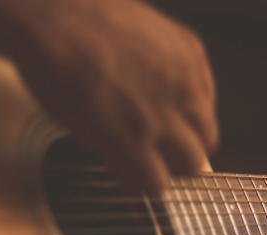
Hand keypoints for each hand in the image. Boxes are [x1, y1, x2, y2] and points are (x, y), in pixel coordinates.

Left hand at [0, 0, 217, 193]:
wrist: (59, 12)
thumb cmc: (58, 71)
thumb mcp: (79, 128)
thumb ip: (115, 159)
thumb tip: (133, 181)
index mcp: (133, 139)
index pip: (159, 185)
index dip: (151, 184)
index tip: (146, 177)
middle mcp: (166, 113)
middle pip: (195, 163)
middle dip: (179, 165)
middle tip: (165, 155)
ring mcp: (184, 81)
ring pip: (208, 131)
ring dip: (193, 136)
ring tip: (172, 123)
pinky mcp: (192, 52)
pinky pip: (208, 91)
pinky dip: (196, 101)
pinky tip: (174, 92)